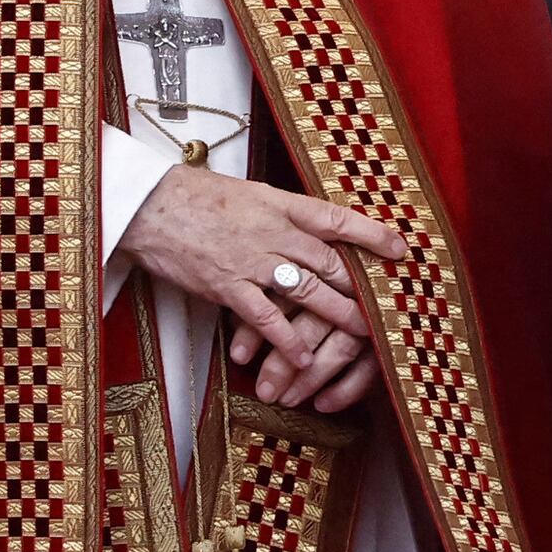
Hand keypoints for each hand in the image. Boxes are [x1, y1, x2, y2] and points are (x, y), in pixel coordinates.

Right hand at [119, 166, 384, 412]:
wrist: (150, 206)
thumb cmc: (197, 196)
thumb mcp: (249, 194)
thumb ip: (282, 214)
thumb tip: (314, 228)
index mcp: (281, 205)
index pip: (337, 218)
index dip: (372, 235)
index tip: (401, 247)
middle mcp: (274, 232)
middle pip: (331, 262)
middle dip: (364, 286)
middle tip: (390, 306)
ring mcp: (252, 261)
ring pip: (307, 292)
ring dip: (338, 315)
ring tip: (364, 334)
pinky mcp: (227, 287)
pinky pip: (265, 318)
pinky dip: (287, 340)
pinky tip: (305, 358)